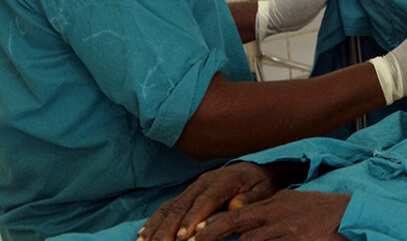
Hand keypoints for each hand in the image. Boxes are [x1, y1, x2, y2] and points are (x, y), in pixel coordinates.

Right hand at [138, 162, 276, 240]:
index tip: (184, 237)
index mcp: (223, 180)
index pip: (205, 201)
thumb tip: (233, 208)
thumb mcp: (263, 191)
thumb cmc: (259, 185)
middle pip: (182, 205)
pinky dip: (155, 221)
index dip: (193, 219)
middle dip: (169, 227)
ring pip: (170, 207)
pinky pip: (167, 207)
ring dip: (156, 226)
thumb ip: (249, 201)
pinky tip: (144, 234)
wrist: (254, 172)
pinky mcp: (188, 194)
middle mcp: (203, 181)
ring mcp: (193, 187)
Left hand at [189, 190, 349, 240]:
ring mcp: (286, 234)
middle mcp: (275, 218)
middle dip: (210, 237)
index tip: (193, 236)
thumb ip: (265, 209)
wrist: (349, 213)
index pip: (234, 216)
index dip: (212, 227)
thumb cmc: (319, 209)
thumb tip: (239, 213)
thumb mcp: (289, 201)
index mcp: (271, 205)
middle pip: (237, 230)